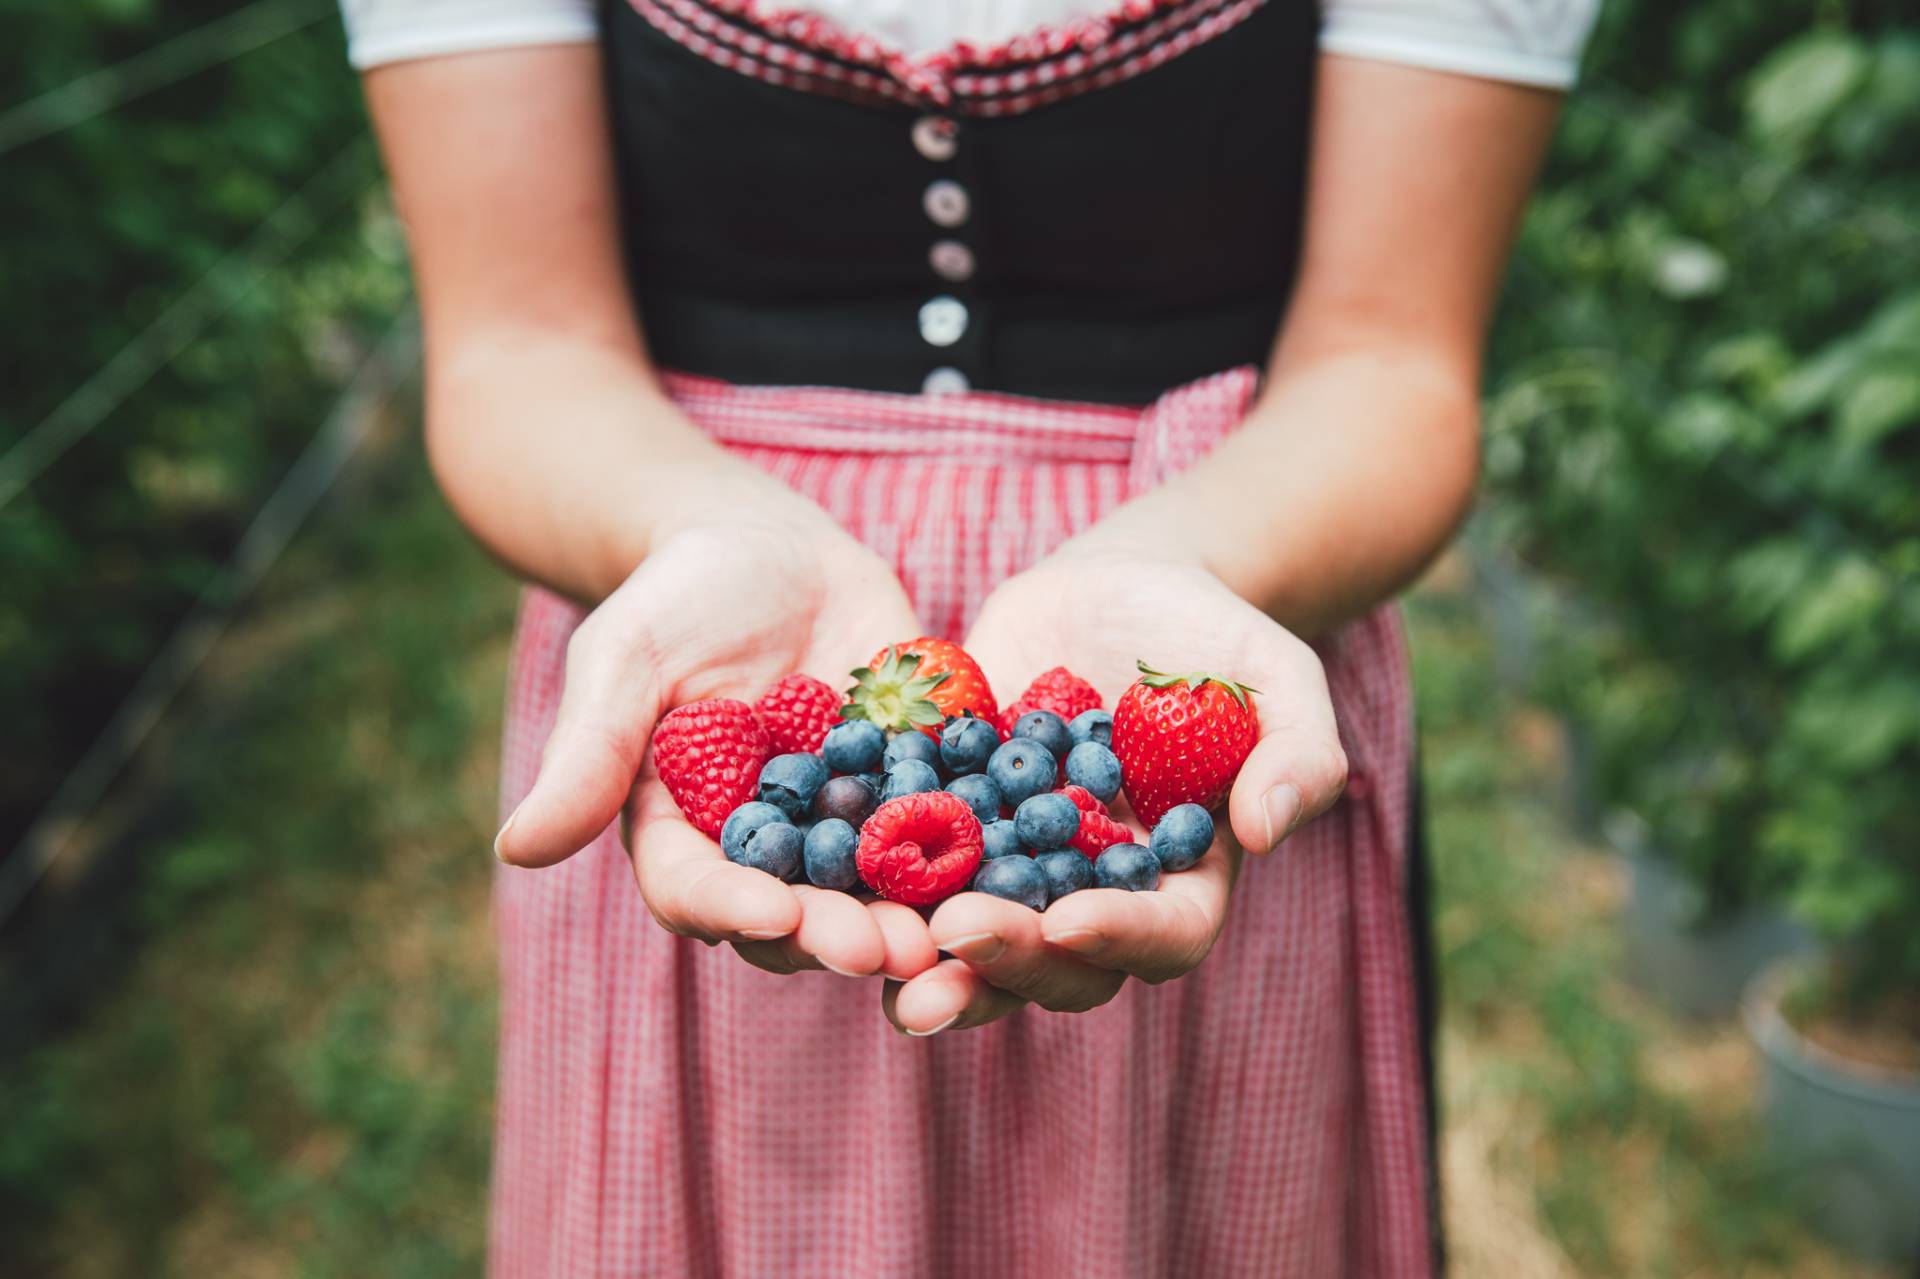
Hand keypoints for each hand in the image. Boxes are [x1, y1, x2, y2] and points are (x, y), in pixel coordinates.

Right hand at [494, 501, 938, 982]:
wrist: (772, 544)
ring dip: (910, 921)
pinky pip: (947, 834)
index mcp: (682, 833)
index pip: (697, 891)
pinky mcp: (915, 791)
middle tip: (883, 950)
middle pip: (795, 915)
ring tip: (950, 936)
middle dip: (836, 936)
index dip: (733, 911)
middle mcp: (767, 849)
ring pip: (875, 894)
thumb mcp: (625, 658)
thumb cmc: (680, 593)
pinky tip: (1013, 869)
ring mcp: (846, 826)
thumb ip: (588, 753)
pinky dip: (975, 856)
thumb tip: (515, 850)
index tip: (772, 918)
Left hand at [882, 548, 1347, 1033]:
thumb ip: (1298, 753)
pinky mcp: (949, 818)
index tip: (1073, 920)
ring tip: (880, 962)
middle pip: (1057, 962)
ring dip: (927, 960)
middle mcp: (1093, 892)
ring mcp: (1014, 863)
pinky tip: (827, 878)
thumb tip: (1263, 831)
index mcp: (1180, 880)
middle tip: (955, 938)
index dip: (1121, 938)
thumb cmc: (1215, 637)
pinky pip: (907, 863)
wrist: (1120, 582)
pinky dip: (869, 879)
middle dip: (1006, 961)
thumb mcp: (1279, 678)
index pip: (1162, 935)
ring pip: (973, 938)